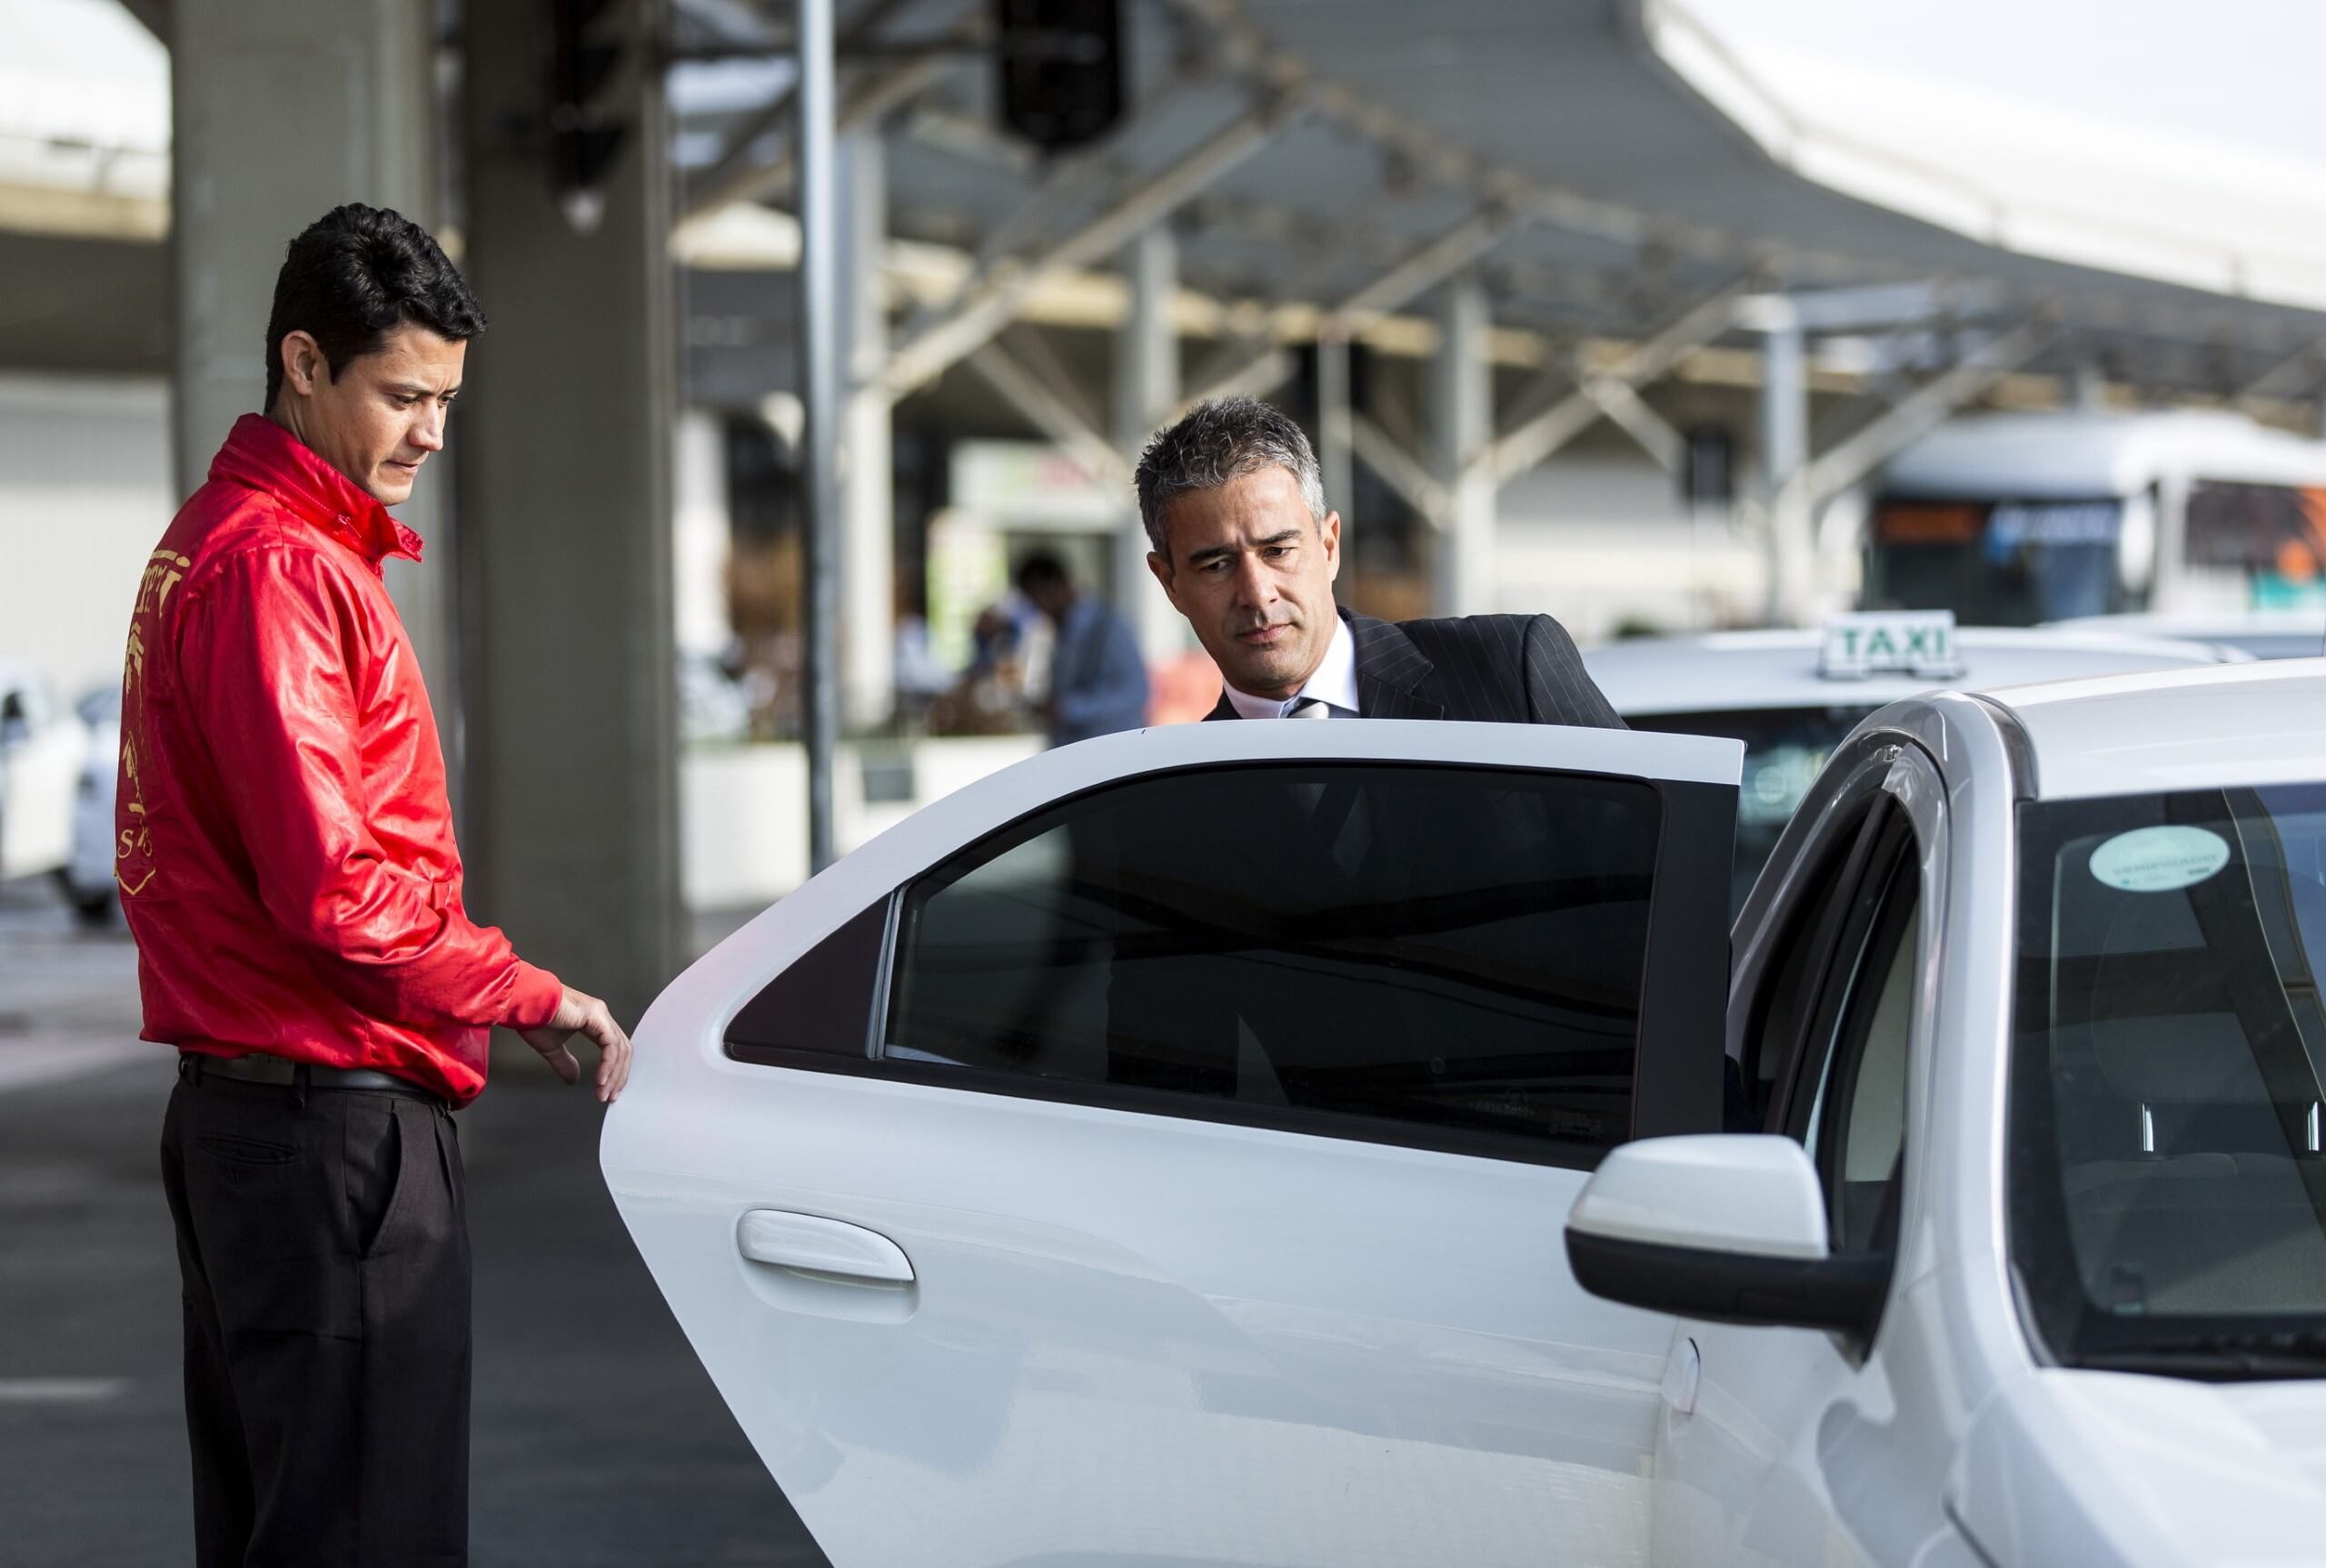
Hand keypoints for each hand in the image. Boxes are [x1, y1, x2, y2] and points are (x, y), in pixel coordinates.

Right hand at [517, 985, 632, 1102]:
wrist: (521, 1002)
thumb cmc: (532, 1016)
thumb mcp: (552, 1047)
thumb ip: (565, 1062)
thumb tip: (573, 1078)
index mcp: (593, 1020)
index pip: (615, 1049)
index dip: (614, 1071)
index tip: (608, 1090)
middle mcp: (600, 1015)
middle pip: (623, 1050)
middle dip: (618, 1076)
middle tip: (610, 1096)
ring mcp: (600, 1014)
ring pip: (620, 1049)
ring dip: (614, 1075)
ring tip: (604, 1093)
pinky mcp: (595, 1016)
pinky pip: (610, 1045)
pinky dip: (608, 1064)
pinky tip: (601, 1080)